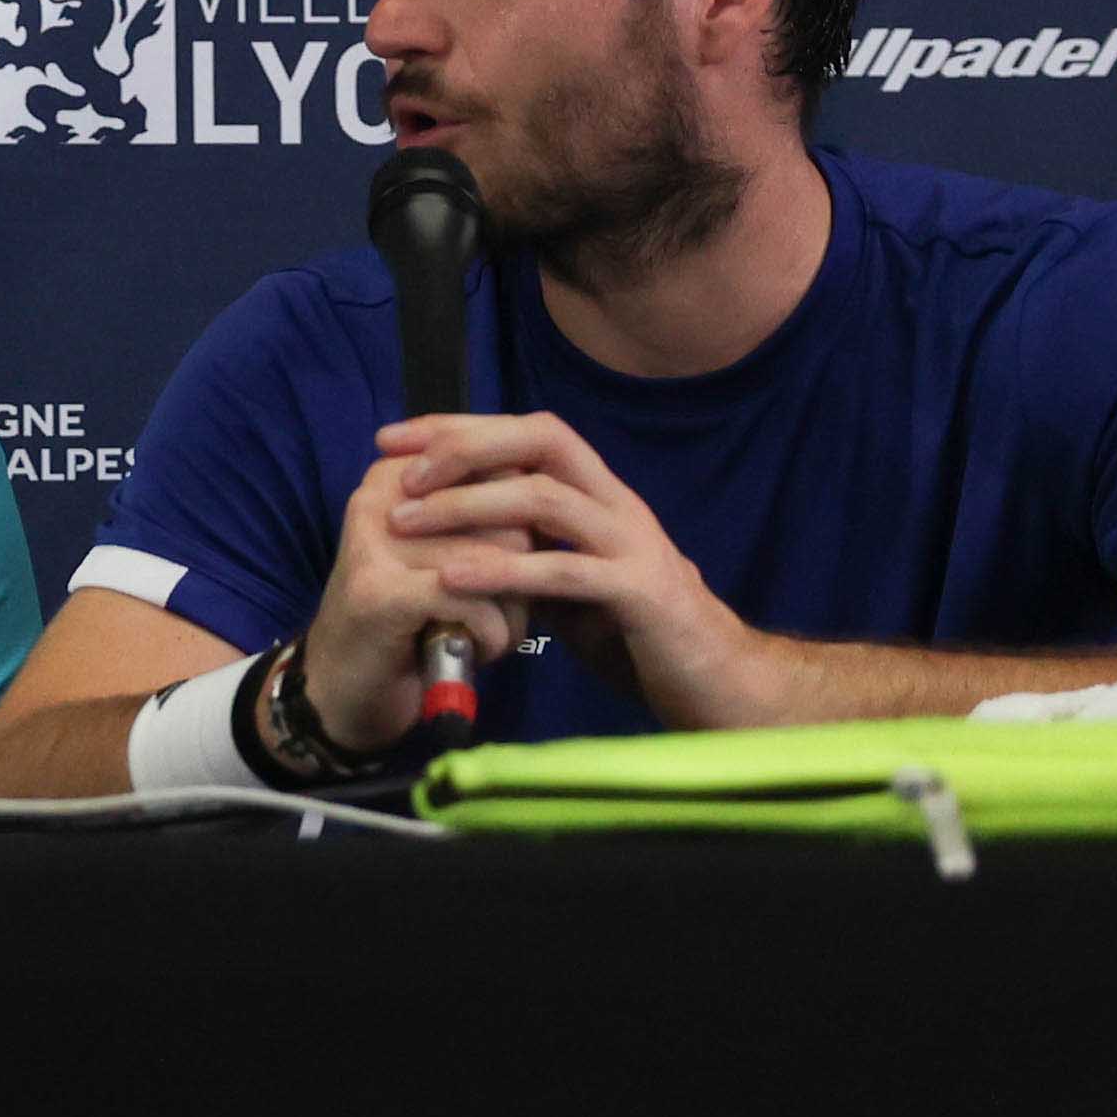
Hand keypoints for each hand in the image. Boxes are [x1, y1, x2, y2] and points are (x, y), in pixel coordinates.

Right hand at [292, 451, 526, 754]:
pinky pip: (472, 599)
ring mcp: (376, 544)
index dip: (524, 525)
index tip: (503, 569)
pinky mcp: (380, 593)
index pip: (499, 465)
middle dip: (525, 574)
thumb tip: (553, 498)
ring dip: (513, 613)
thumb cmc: (407, 623)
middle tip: (502, 612)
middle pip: (507, 514)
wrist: (342, 692)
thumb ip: (484, 519)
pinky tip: (477, 653)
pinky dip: (492, 635)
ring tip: (488, 634)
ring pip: (498, 559)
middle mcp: (382, 498)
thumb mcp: (441, 556)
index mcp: (397, 477)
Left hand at [378, 412, 777, 728]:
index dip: (461, 428)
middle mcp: (619, 506)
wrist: (722, 688)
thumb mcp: (573, 582)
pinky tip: (451, 576)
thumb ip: (530, 551)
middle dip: (465, 446)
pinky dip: (503, 569)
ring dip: (468, 505)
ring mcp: (635, 546)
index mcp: (601, 497)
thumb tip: (462, 537)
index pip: (528, 433)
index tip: (394, 440)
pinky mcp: (642, 594)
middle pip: (541, 441)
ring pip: (546, 498)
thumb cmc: (640, 635)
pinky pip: (565, 571)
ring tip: (406, 520)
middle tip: (400, 471)